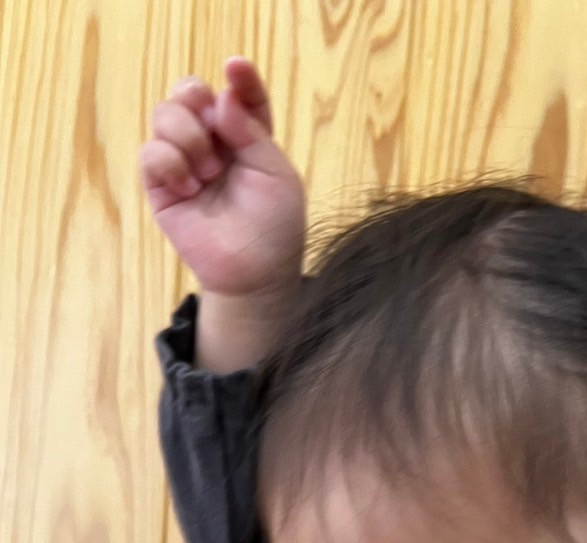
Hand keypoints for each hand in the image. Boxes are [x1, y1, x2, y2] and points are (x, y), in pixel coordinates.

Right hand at [140, 58, 305, 298]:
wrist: (254, 274)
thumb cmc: (274, 226)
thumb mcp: (277, 174)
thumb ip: (252, 131)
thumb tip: (222, 97)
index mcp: (247, 136)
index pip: (238, 94)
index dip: (238, 77)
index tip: (235, 66)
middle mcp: (214, 143)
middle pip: (189, 92)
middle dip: (195, 98)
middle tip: (213, 126)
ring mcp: (185, 161)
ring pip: (165, 114)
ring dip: (187, 136)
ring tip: (208, 172)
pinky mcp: (162, 185)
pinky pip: (150, 152)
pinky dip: (169, 162)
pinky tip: (190, 187)